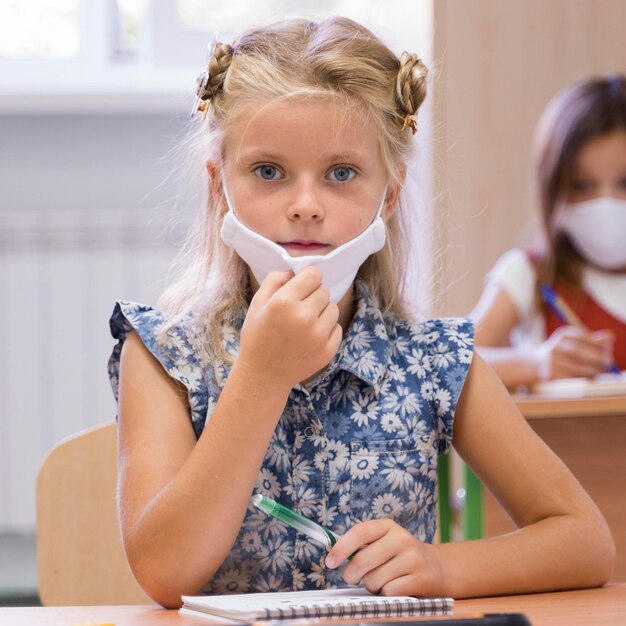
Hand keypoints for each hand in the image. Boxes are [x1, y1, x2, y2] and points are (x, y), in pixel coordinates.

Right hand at [238, 267, 341, 389]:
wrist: (263, 376)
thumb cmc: (257, 337)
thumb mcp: (257, 304)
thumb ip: (275, 280)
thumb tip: (294, 272)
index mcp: (284, 302)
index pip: (314, 274)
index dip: (307, 278)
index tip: (302, 287)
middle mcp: (304, 317)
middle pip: (324, 290)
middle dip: (313, 295)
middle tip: (299, 308)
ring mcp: (318, 335)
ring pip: (333, 308)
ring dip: (322, 311)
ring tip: (305, 323)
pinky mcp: (328, 350)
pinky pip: (337, 327)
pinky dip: (327, 329)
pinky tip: (310, 337)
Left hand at [325, 519, 444, 596]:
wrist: (437, 567)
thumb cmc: (400, 555)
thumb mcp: (384, 541)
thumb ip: (361, 545)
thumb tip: (332, 552)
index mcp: (388, 526)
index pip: (360, 532)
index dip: (342, 547)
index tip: (330, 561)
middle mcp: (401, 538)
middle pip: (363, 559)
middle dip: (352, 574)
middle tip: (351, 578)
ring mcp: (412, 558)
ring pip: (374, 579)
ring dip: (372, 585)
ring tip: (381, 580)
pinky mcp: (420, 578)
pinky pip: (389, 591)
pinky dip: (386, 593)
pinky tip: (394, 586)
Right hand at [533, 326, 614, 380]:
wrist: (536, 364)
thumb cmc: (563, 352)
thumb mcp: (575, 341)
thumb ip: (593, 340)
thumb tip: (610, 337)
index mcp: (562, 335)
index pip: (581, 336)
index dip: (597, 343)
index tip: (608, 349)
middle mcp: (554, 346)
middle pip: (578, 351)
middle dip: (597, 358)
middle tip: (609, 362)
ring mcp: (552, 361)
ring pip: (577, 366)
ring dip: (593, 370)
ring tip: (601, 371)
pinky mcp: (552, 375)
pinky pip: (572, 377)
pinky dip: (584, 377)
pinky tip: (591, 377)